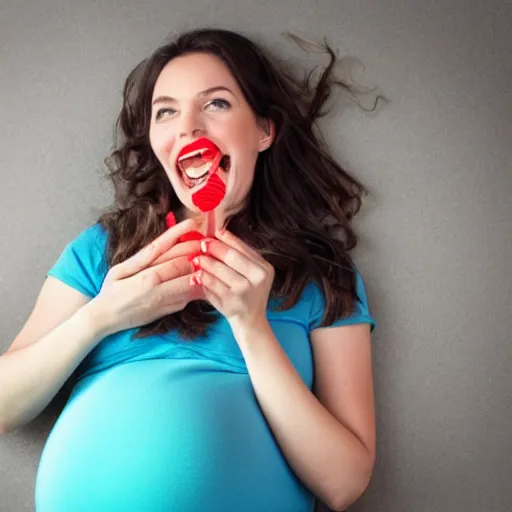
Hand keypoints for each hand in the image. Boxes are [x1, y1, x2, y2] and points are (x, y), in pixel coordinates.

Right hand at [92, 218, 204, 335]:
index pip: (170, 251)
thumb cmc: (111, 290)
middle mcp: (155, 286)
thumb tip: (163, 244)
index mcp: (144, 273)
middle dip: (199, 251)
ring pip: (191, 283)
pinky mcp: (168, 311)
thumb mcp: (121, 269)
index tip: (195, 223)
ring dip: (204, 270)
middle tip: (210, 240)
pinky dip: (199, 288)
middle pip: (183, 265)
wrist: (105, 319)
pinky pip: (188, 298)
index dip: (184, 237)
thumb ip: (142, 258)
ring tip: (213, 258)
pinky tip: (207, 279)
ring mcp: (163, 300)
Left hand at [190, 229, 274, 330]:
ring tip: (197, 258)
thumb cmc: (247, 294)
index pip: (244, 248)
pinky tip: (196, 275)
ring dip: (205, 262)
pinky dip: (202, 278)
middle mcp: (258, 279)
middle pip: (231, 256)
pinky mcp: (230, 301)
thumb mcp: (252, 274)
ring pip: (219, 269)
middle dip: (214, 248)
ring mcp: (244, 290)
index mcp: (265, 268)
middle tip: (202, 243)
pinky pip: (211, 284)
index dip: (228, 239)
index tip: (216, 232)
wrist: (250, 321)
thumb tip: (219, 233)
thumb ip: (241, 257)